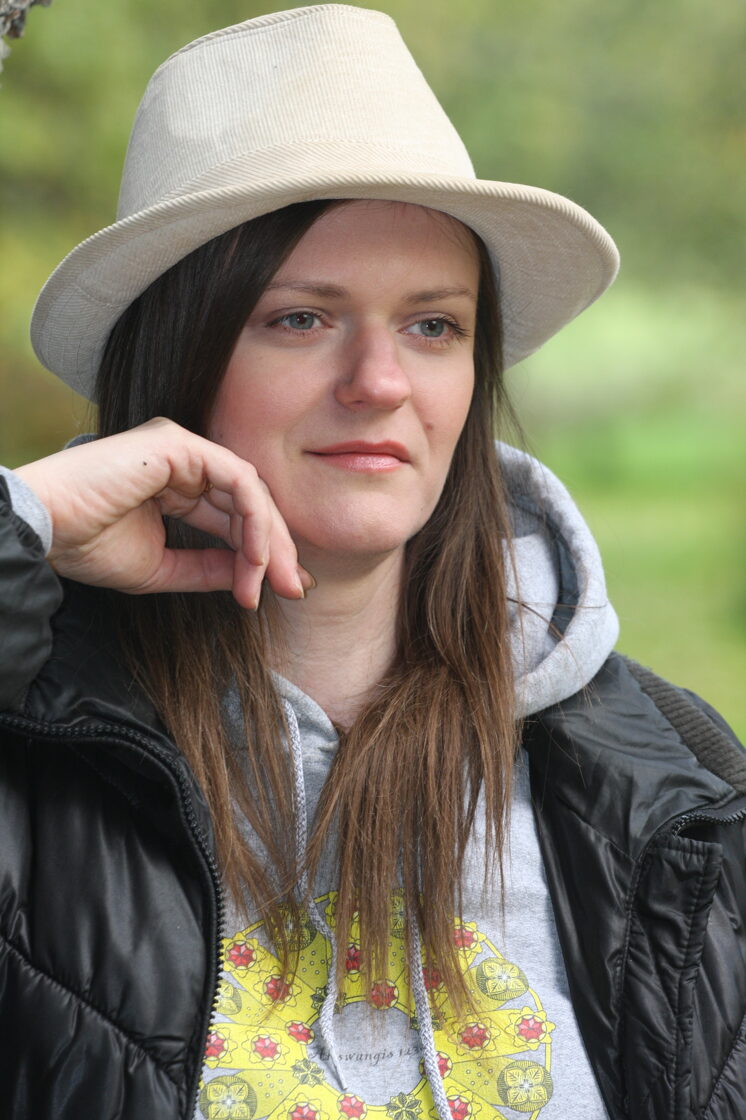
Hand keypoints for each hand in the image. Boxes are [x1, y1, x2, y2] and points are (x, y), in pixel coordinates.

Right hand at [14, 418, 311, 608]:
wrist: (45, 529)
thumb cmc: (87, 544)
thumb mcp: (163, 567)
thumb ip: (208, 568)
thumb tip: (251, 577)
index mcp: (176, 483)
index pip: (234, 515)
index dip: (260, 553)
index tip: (278, 593)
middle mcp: (185, 460)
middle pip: (250, 503)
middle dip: (276, 549)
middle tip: (296, 590)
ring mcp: (185, 448)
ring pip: (251, 492)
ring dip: (268, 541)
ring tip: (272, 583)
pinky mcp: (182, 445)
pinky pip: (239, 481)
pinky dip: (254, 521)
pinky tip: (255, 557)